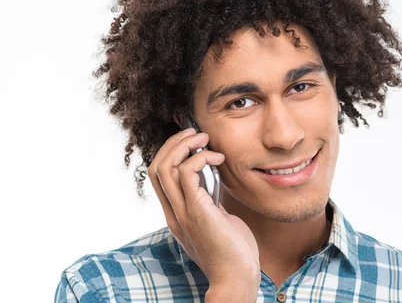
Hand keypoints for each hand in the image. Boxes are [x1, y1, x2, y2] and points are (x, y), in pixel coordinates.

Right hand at [147, 128, 260, 290]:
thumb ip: (210, 201)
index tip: (191, 141)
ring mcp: (183, 213)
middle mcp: (174, 212)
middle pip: (156, 167)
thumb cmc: (233, 250)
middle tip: (196, 133)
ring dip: (184, 146)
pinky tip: (218, 159)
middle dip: (173, 143)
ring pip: (165, 167)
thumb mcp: (217, 219)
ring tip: (204, 139)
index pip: (158, 176)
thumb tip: (213, 180)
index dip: (170, 152)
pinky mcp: (197, 211)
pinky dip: (200, 158)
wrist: (237, 277)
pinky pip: (187, 173)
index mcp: (176, 214)